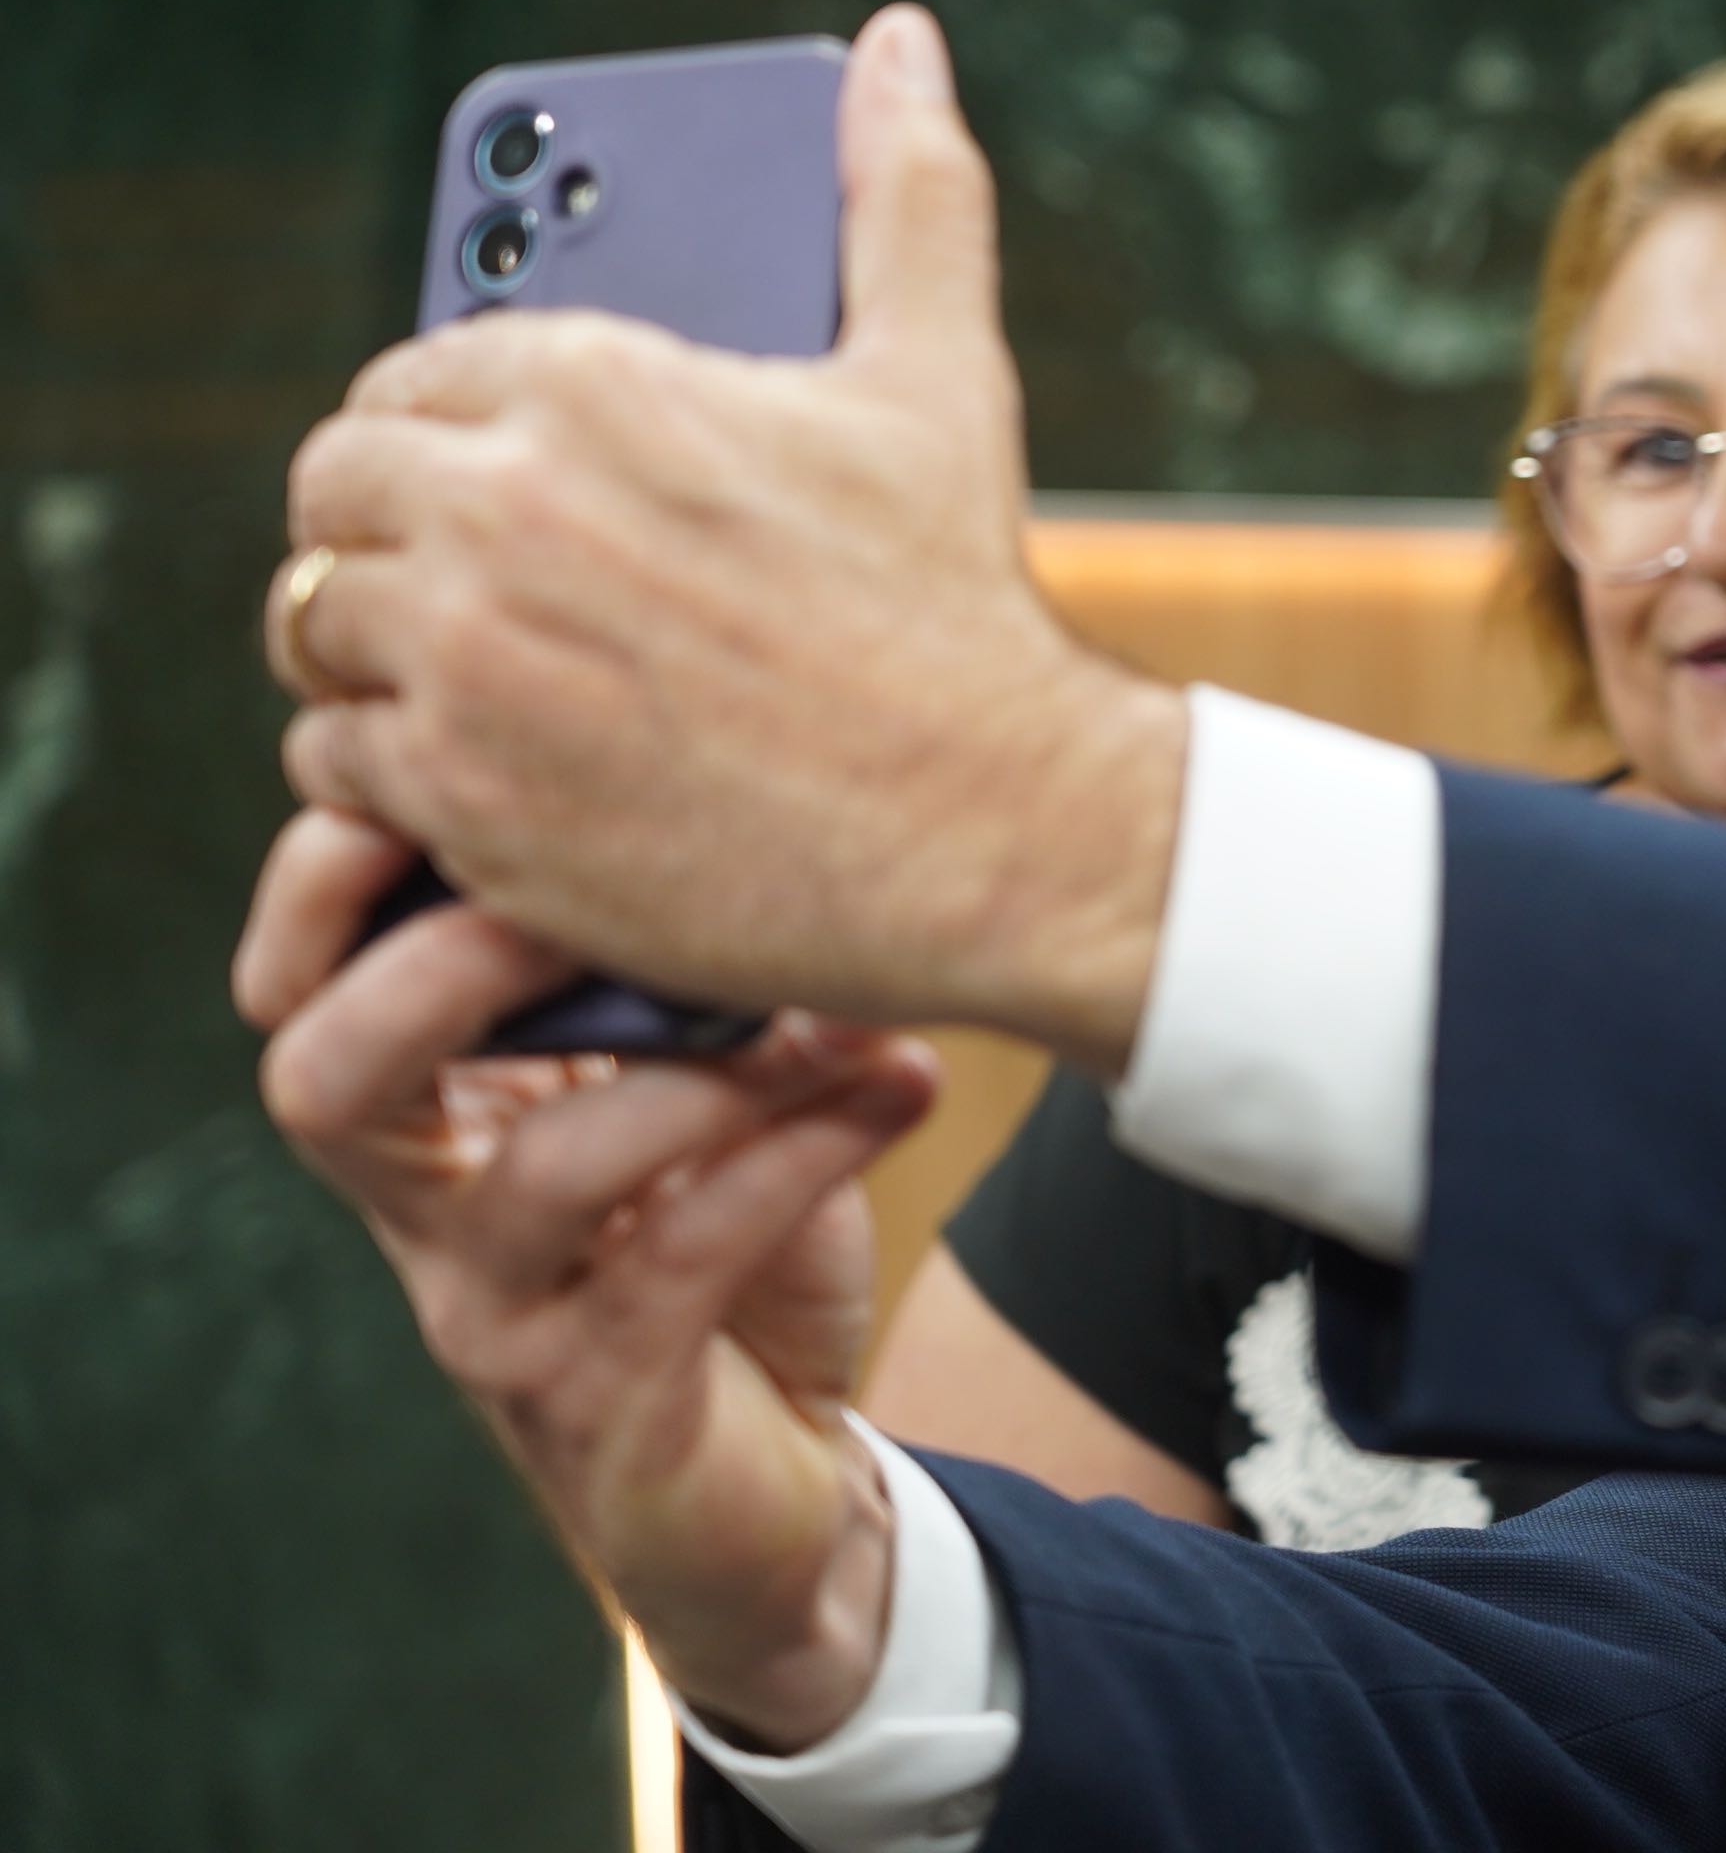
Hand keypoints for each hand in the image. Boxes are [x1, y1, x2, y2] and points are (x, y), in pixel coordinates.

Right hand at [236, 807, 940, 1747]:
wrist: (781, 1486)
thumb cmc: (726, 1248)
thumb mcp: (702, 1088)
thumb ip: (690, 969)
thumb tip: (766, 791)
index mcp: (425, 1122)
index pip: (300, 989)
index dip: (327, 880)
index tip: (454, 762)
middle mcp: (423, 1219)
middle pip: (325, 1079)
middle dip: (446, 963)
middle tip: (598, 889)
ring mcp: (498, 1319)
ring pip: (540, 1171)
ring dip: (706, 1066)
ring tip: (843, 1011)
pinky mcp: (601, 1405)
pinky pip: (685, 1253)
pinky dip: (804, 1152)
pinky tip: (903, 1083)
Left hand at [266, 5, 1185, 1073]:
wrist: (993, 826)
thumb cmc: (958, 602)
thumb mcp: (942, 374)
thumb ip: (902, 193)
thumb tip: (898, 44)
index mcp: (598, 385)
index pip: (404, 377)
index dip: (431, 426)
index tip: (467, 467)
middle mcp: (509, 509)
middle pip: (334, 493)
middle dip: (385, 530)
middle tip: (454, 573)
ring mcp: (471, 659)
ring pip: (314, 623)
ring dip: (372, 649)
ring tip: (462, 670)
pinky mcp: (459, 794)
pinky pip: (330, 759)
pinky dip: (389, 768)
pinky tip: (483, 766)